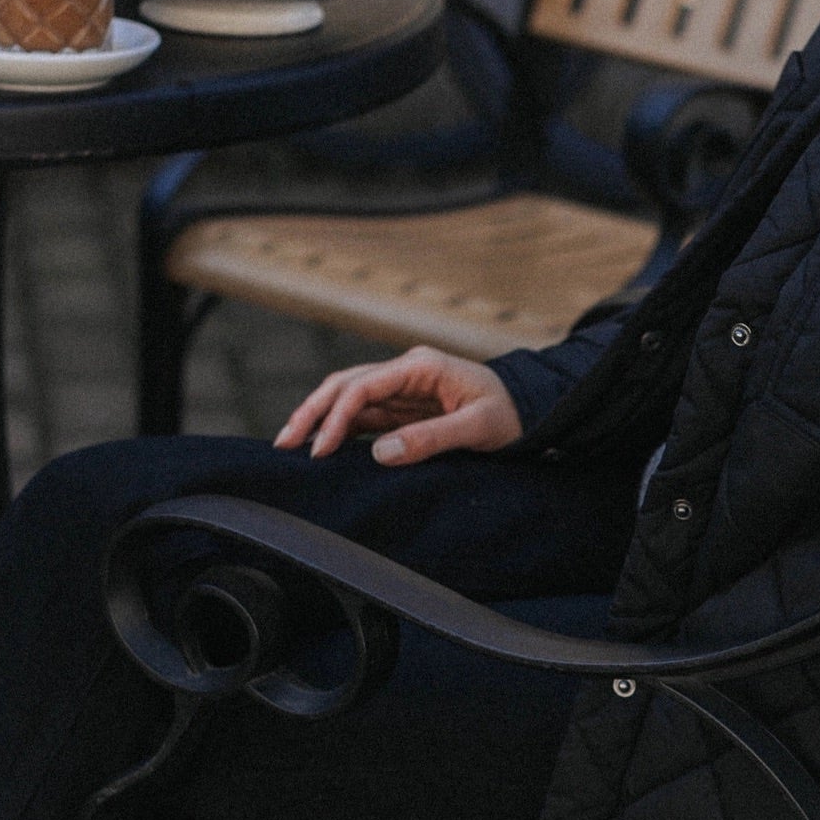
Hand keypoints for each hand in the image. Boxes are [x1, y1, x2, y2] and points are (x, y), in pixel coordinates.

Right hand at [275, 346, 521, 464]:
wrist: (535, 409)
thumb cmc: (512, 414)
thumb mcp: (478, 428)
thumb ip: (430, 439)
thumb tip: (380, 453)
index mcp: (421, 367)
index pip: (364, 387)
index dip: (336, 417)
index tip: (319, 450)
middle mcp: (406, 372)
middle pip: (345, 385)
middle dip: (312, 412)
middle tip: (284, 444)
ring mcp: (404, 389)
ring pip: (349, 399)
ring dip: (320, 419)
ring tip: (291, 446)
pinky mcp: (406, 408)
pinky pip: (365, 416)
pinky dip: (340, 429)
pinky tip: (322, 447)